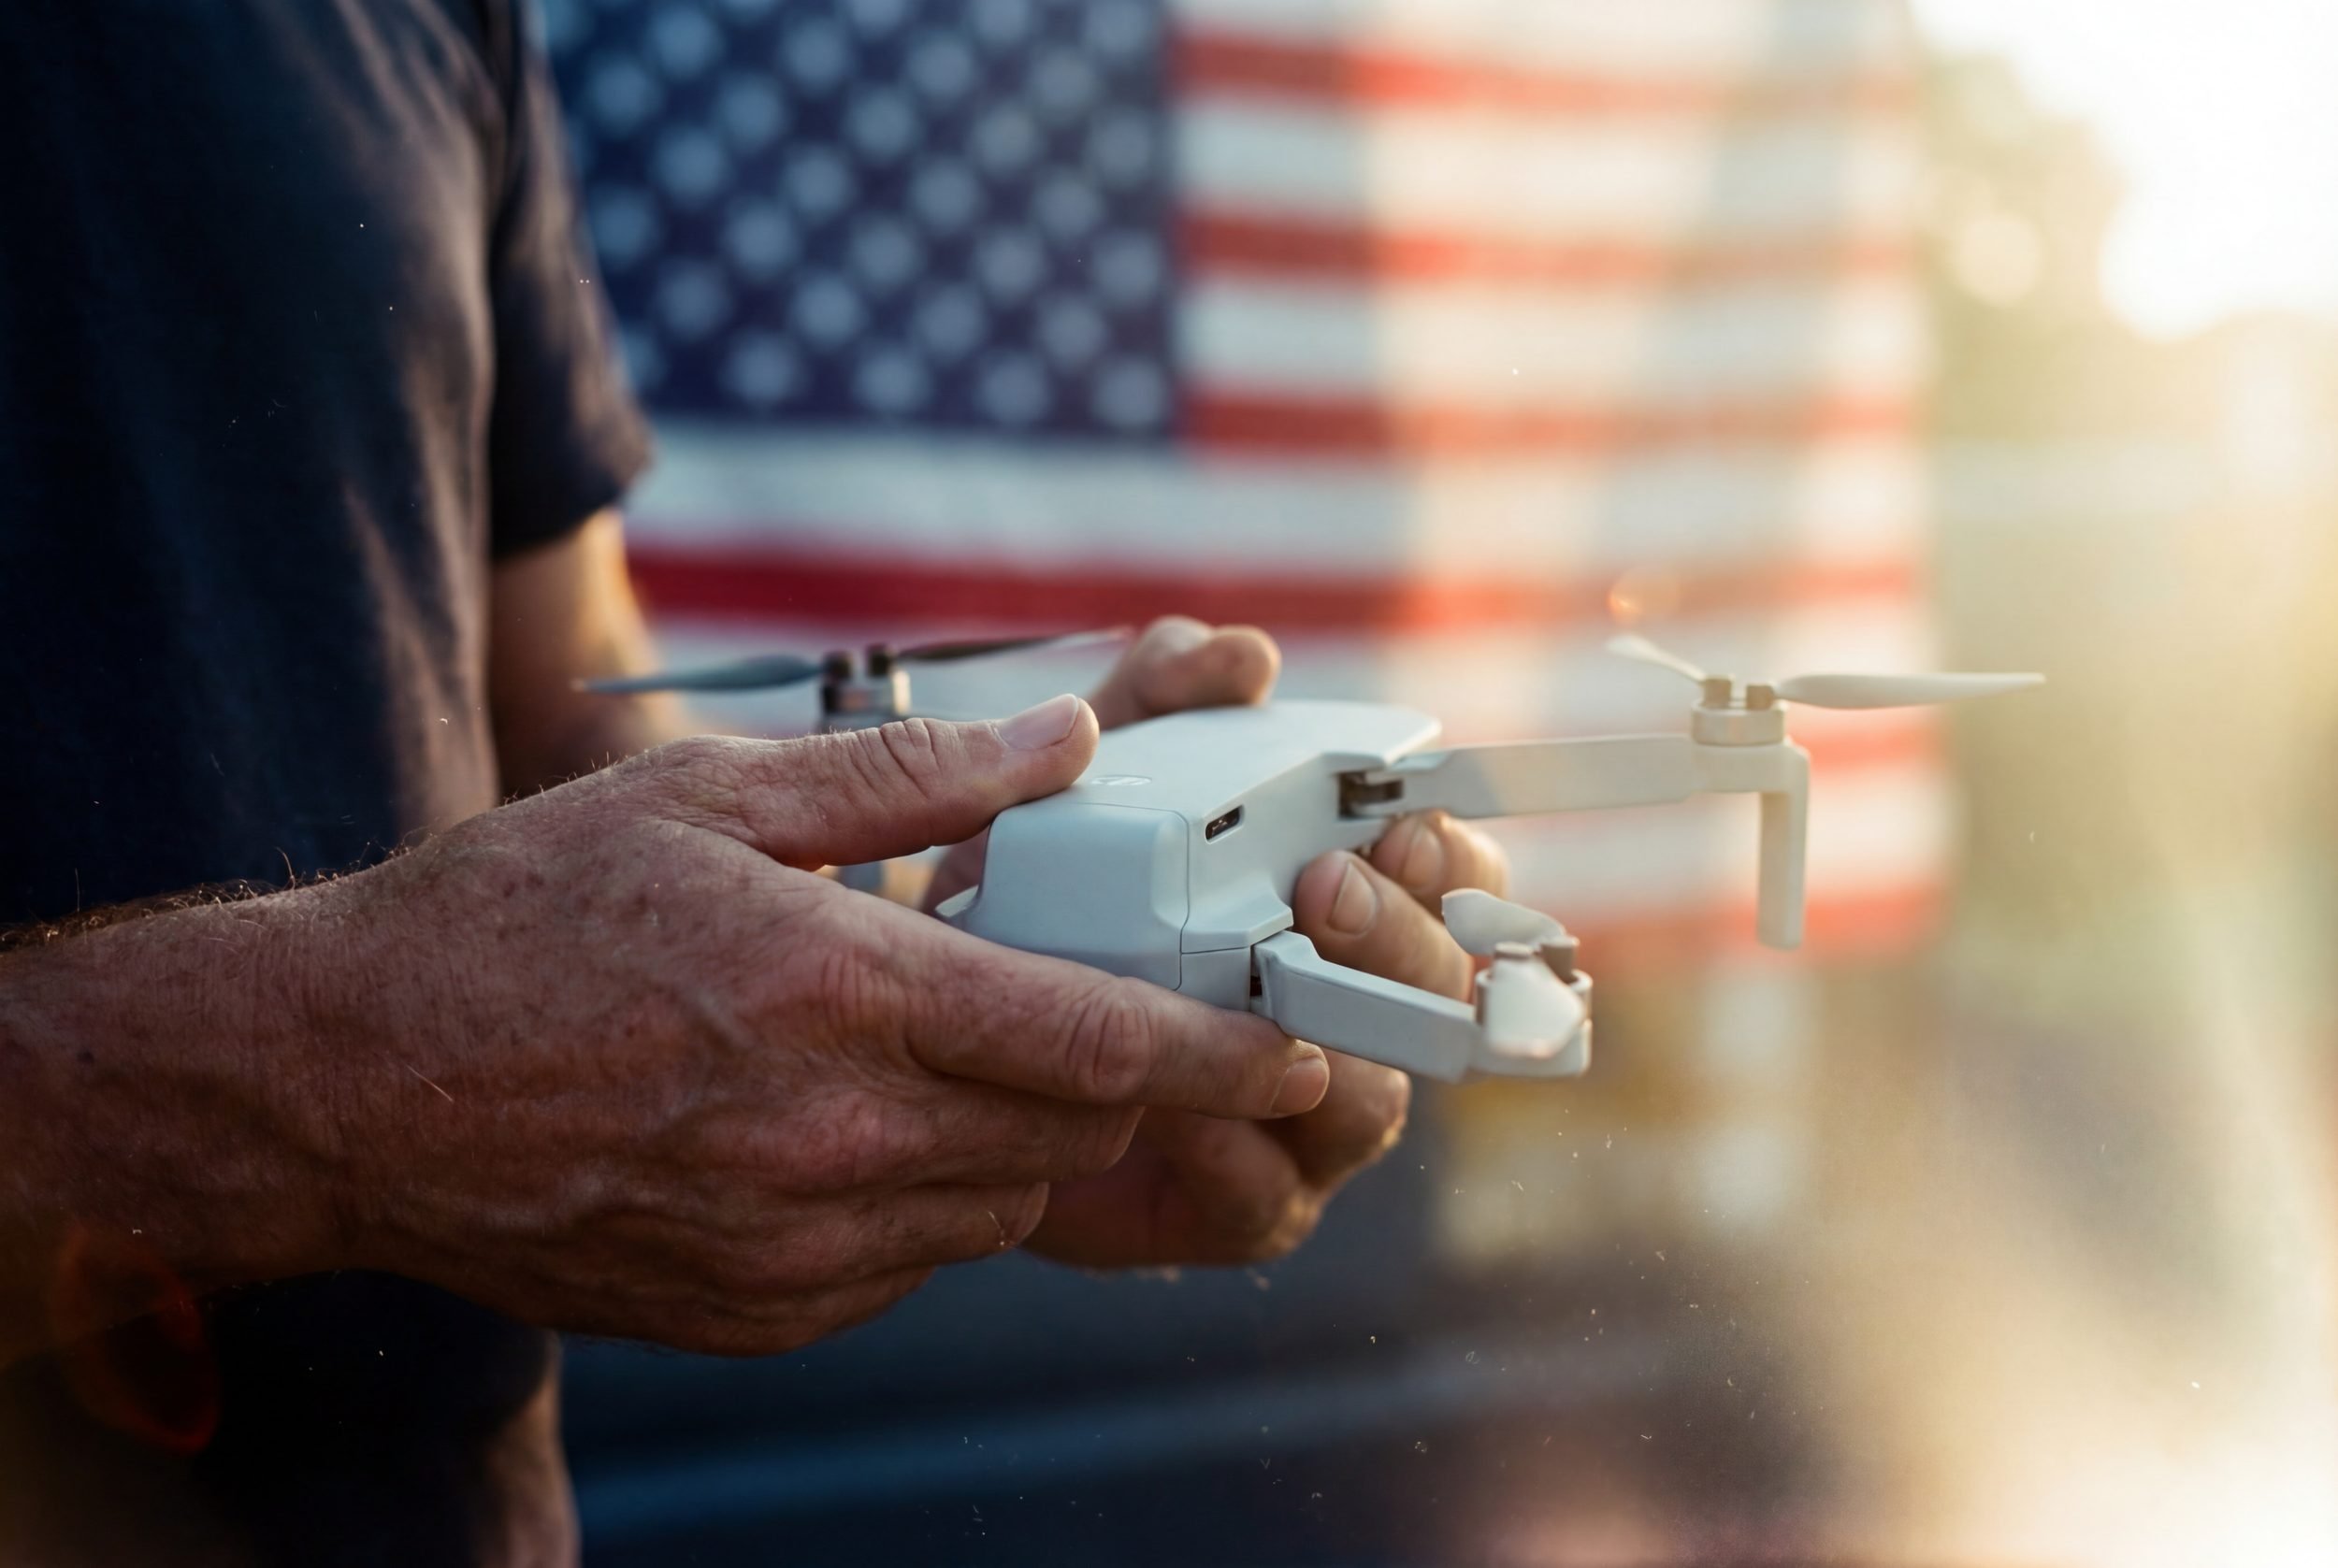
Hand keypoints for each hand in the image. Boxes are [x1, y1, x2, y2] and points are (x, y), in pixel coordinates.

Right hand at [298, 697, 1328, 1355]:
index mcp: (839, 994)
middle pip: (1068, 1133)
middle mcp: (832, 1140)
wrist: (348, 1085)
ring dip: (1015, 1136)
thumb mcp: (708, 798)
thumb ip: (907, 774)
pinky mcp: (753, 1309)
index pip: (1092, 1043)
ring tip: (943, 1056)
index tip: (1296, 1049)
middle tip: (1104, 1017)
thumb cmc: (520, 916)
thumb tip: (1068, 740)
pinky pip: (906, 1265)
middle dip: (1117, 1081)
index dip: (1219, 1052)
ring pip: (997, 1205)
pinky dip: (923, 1199)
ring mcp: (792, 1246)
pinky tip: (850, 1127)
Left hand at [930, 618, 1512, 1266]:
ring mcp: (1309, 1123)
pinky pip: (1269, 1195)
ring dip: (1322, 1046)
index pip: (1459, 881)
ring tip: (1245, 994)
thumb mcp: (1092, 775)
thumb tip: (1237, 655)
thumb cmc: (1048, 893)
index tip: (1400, 828)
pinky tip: (1166, 1100)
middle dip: (1397, 941)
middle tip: (1326, 889)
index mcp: (1353, 906)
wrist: (942, 1031)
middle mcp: (1356, 1016)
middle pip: (1442, 993)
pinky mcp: (1241, 1205)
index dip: (1452, 857)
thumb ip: (1157, 699)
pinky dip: (1226, 1146)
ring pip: (1377, 1101)